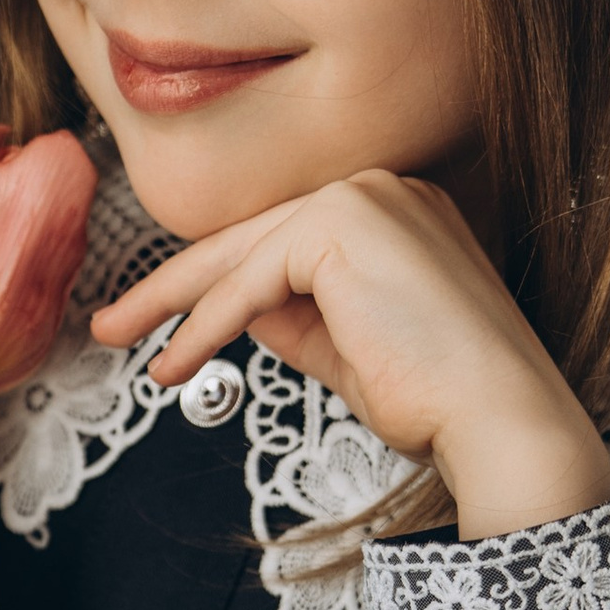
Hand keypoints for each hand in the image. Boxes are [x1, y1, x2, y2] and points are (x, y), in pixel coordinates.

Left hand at [89, 169, 609, 539]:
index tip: (161, 323)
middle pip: (252, 238)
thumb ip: (292, 320)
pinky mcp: (344, 225)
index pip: (282, 242)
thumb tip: (232, 311)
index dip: (214, 284)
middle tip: (113, 322)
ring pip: (244, 254)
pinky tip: (176, 360)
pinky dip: (207, 323)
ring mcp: (367, 198)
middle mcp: (384, 189)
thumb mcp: (346, 351)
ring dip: (176, 305)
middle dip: (174, 285)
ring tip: (124, 341)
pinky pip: (254, 279)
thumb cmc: (437, 400)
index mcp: (394, 212)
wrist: (496, 420)